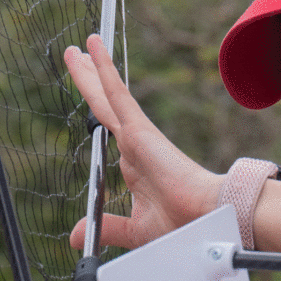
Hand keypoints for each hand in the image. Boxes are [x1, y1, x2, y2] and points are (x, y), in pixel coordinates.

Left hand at [64, 34, 221, 249]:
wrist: (207, 219)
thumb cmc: (183, 226)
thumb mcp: (134, 230)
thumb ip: (106, 227)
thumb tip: (73, 233)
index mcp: (135, 164)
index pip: (108, 128)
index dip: (97, 109)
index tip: (89, 95)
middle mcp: (134, 145)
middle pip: (103, 105)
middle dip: (87, 80)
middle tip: (74, 55)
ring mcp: (137, 135)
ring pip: (105, 95)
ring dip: (89, 70)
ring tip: (75, 47)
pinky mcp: (140, 130)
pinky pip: (117, 93)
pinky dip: (104, 69)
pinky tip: (92, 48)